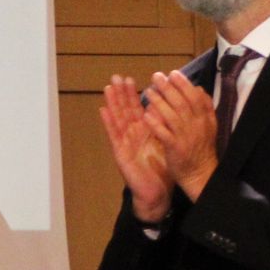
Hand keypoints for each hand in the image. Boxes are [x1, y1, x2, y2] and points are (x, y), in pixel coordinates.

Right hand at [100, 75, 171, 222]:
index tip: (130, 78)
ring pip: (118, 119)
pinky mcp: (120, 152)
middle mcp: (133, 135)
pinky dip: (108, 122)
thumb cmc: (162, 169)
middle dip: (121, 94)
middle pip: (125, 110)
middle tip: (116, 77)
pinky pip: (114, 135)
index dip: (133, 95)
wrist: (157, 192)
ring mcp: (125, 142)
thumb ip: (165, 126)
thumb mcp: (166, 143)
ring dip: (112, 103)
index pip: (137, 109)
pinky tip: (102, 110)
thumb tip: (167, 106)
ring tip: (108, 87)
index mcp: (145, 131)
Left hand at [141, 70, 218, 202]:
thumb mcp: (209, 126)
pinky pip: (164, 133)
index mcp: (205, 119)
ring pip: (172, 116)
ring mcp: (186, 137)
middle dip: (169, 88)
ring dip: (160, 102)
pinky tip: (146, 114)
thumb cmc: (201, 148)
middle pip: (183, 103)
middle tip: (156, 76)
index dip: (184, 84)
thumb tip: (198, 88)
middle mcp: (197, 126)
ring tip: (148, 91)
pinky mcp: (175, 148)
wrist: (201, 174)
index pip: (195, 97)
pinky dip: (156, 123)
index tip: (173, 73)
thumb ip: (205, 107)